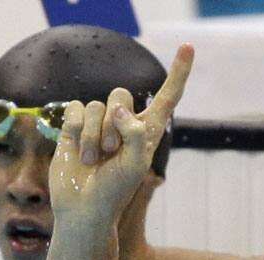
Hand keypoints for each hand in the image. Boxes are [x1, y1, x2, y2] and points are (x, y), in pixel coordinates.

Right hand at [48, 43, 193, 220]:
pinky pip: (76, 108)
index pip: (167, 96)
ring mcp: (98, 124)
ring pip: (97, 105)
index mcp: (147, 131)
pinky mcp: (75, 127)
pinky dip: (77, 130)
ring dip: (94, 135)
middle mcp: (124, 123)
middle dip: (113, 123)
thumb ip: (135, 133)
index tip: (188, 47)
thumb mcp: (136, 165)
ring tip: (94, 160)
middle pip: (121, 94)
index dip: (178, 72)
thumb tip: (117, 107)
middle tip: (111, 153)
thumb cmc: (114, 192)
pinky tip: (78, 151)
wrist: (83, 209)